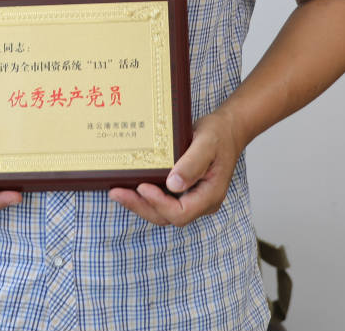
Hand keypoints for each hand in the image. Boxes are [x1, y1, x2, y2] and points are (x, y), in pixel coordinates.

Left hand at [108, 108, 243, 225]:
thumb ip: (192, 164)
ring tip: (117, 192)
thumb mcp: (207, 143)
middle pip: (168, 217)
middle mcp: (201, 202)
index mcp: (210, 195)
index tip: (142, 187)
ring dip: (140, 204)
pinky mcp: (184, 191)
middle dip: (141, 206)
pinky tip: (129, 186)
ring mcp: (192, 198)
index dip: (159, 204)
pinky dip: (145, 196)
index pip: (181, 212)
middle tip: (117, 193)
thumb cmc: (219, 134)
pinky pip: (163, 201)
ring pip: (163, 212)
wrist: (227, 129)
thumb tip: (173, 184)